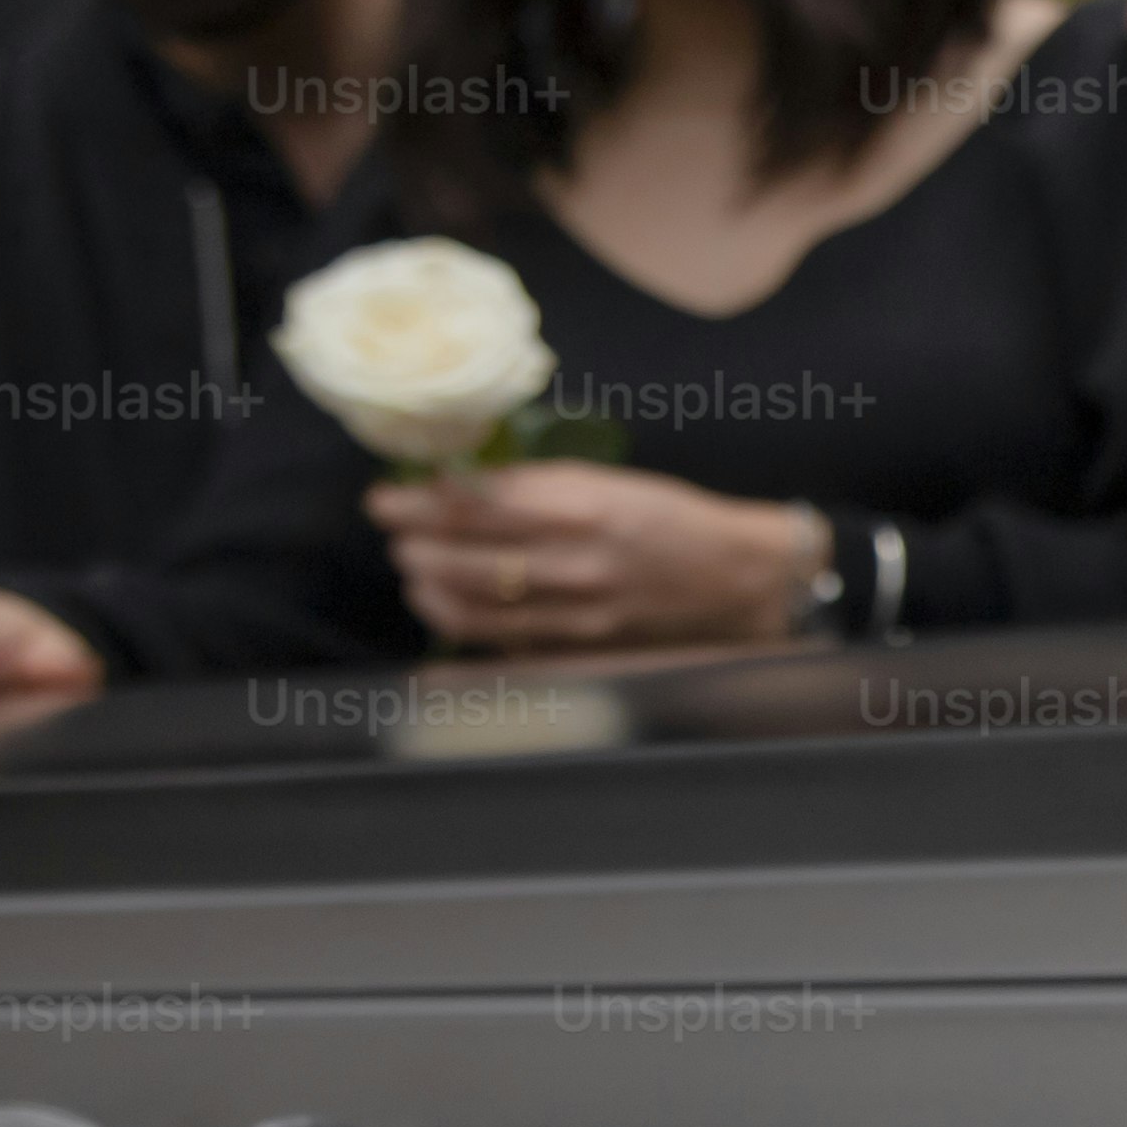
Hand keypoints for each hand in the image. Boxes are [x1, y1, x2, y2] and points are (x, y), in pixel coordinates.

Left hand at [372, 462, 825, 652]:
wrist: (739, 577)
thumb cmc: (674, 517)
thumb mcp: (612, 481)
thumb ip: (541, 487)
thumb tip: (462, 485)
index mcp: (588, 504)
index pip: (483, 503)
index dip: (423, 501)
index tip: (387, 495)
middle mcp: (580, 559)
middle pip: (467, 557)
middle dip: (415, 542)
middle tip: (393, 529)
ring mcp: (579, 610)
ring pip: (476, 605)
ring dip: (428, 585)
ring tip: (412, 567)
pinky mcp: (583, 645)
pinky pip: (503, 640)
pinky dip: (460, 624)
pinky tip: (441, 606)